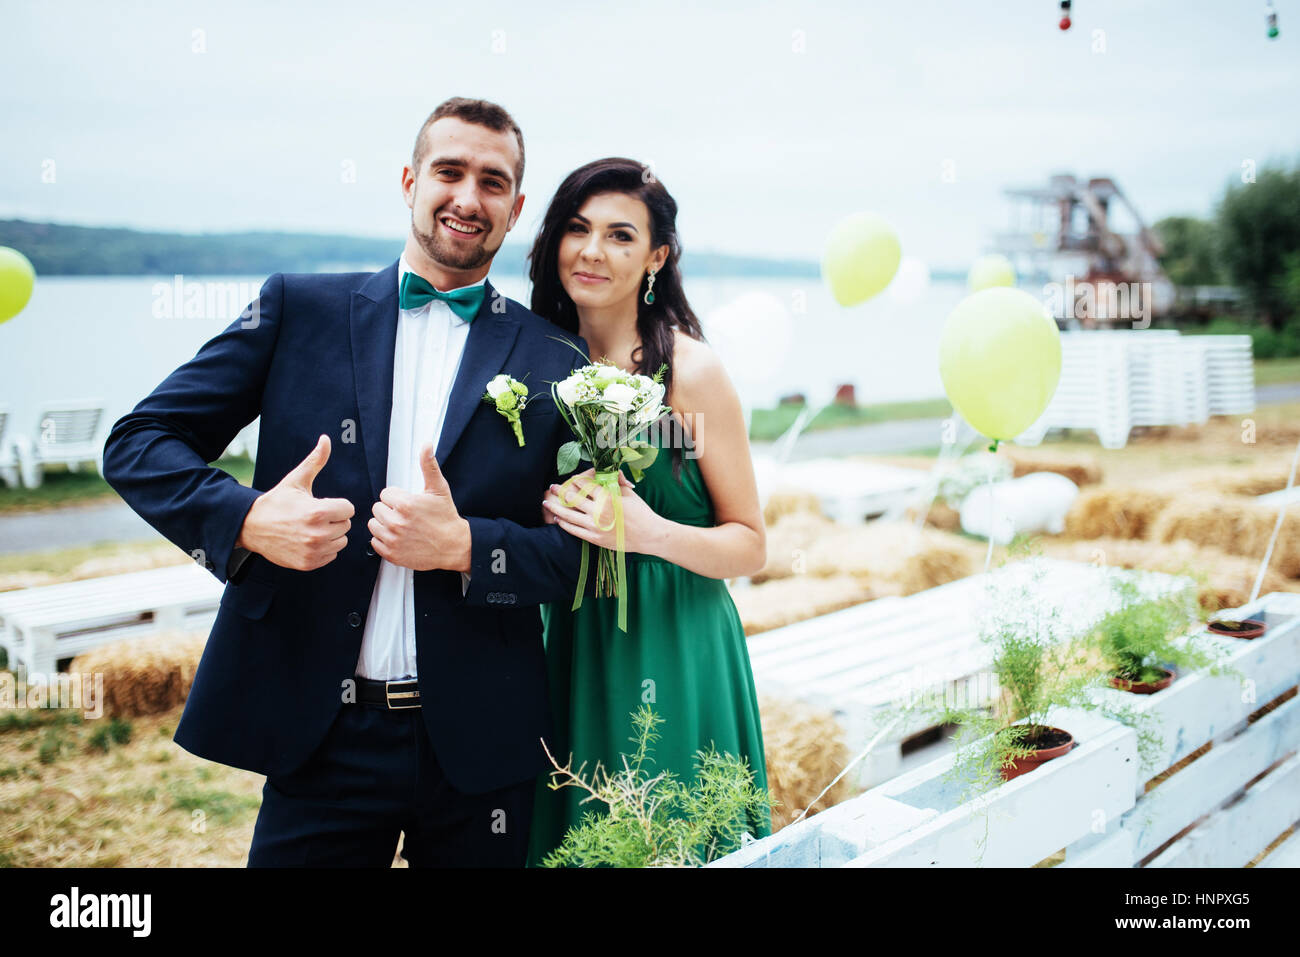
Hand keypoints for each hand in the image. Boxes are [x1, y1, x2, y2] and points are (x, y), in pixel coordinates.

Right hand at [236, 434, 354, 570]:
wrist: (251, 527)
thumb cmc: (277, 502)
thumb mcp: (296, 480)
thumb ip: (315, 461)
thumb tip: (326, 439)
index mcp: (317, 512)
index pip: (349, 509)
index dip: (337, 504)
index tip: (322, 504)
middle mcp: (318, 534)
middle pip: (346, 525)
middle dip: (334, 519)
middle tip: (314, 516)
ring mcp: (313, 551)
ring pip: (341, 541)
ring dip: (331, 535)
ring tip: (311, 528)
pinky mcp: (309, 564)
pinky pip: (332, 556)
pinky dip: (324, 549)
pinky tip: (308, 540)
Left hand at [369, 443, 470, 571]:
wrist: (454, 546)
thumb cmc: (446, 518)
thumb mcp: (439, 489)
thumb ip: (429, 465)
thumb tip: (427, 445)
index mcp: (405, 504)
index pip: (385, 494)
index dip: (397, 497)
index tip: (408, 503)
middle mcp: (396, 522)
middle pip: (377, 509)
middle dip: (390, 510)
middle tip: (406, 515)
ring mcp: (393, 539)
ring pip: (374, 525)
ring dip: (384, 524)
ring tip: (401, 526)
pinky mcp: (391, 554)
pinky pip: (374, 543)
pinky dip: (383, 540)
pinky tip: (398, 538)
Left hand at [543, 467, 662, 553]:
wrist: (649, 535)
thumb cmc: (640, 512)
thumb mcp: (628, 492)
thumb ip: (614, 481)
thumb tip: (605, 472)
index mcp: (606, 498)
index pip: (584, 485)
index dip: (576, 480)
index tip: (571, 478)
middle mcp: (598, 512)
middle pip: (572, 498)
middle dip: (560, 491)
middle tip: (552, 487)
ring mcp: (595, 527)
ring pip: (568, 515)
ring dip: (555, 508)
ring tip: (547, 503)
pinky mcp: (595, 539)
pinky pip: (574, 530)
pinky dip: (564, 524)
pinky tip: (558, 519)